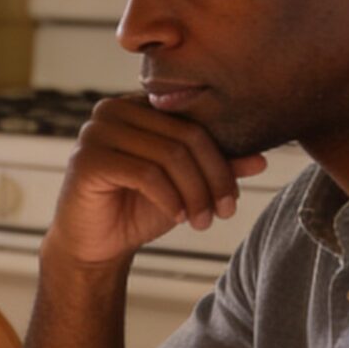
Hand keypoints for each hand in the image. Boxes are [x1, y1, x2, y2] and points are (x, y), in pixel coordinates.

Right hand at [46, 97, 268, 270]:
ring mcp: (96, 132)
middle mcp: (113, 109)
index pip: (195, 121)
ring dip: (195, 194)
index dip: (222, 159)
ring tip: (201, 221)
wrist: (94, 243)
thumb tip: (261, 160)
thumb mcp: (185, 186)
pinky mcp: (87, 159)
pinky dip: (170, 199)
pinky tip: (177, 218)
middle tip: (223, 213)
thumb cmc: (138, 208)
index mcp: (138, 105)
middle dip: (212, 180)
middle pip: (185, 137)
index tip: (233, 198)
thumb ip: (216, 167)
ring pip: (169, 156)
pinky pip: (146, 174)